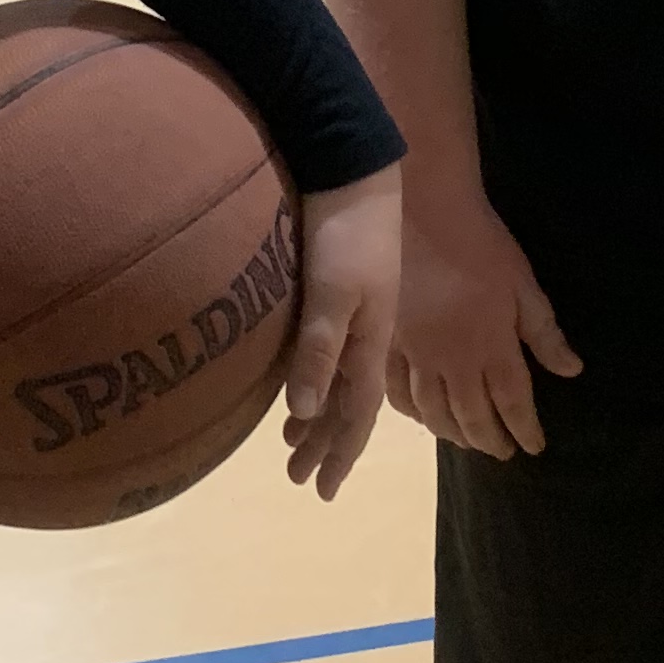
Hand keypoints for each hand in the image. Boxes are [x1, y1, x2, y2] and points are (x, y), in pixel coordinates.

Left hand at [284, 165, 401, 498]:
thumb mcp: (331, 293)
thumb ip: (320, 351)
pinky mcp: (344, 294)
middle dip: (326, 443)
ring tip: (292, 442)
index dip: (339, 453)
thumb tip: (305, 413)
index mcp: (371, 342)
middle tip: (298, 478)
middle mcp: (368, 336)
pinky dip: (317, 381)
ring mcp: (358, 315)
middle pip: (349, 404)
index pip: (356, 414)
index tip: (321, 492)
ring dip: (319, 416)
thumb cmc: (343, 231)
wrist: (355, 171)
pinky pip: (334, 357)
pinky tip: (302, 382)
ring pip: (341, 381)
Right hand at [387, 198, 580, 457]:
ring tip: (468, 441)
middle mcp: (453, 361)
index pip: (513, 403)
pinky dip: (413, 413)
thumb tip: (571, 370)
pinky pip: (397, 391)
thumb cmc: (482, 243)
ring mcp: (417, 354)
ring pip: (434, 412)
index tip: (534, 448)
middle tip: (503, 453)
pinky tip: (423, 418)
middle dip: (490, 441)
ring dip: (454, 434)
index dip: (525, 430)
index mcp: (492, 346)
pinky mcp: (389, 343)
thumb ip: (544, 331)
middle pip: (472, 417)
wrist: (425, 211)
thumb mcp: (524, 284)